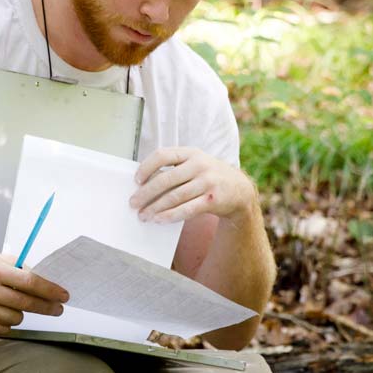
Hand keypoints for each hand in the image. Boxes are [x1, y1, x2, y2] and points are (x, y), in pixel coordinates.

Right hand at [0, 252, 68, 334]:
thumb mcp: (0, 259)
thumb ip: (22, 269)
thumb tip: (46, 282)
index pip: (31, 283)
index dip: (51, 291)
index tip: (64, 296)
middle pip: (27, 303)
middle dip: (47, 307)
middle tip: (58, 309)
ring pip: (16, 319)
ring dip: (21, 313)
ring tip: (13, 304)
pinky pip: (3, 329)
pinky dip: (8, 323)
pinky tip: (3, 312)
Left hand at [129, 147, 256, 224]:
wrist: (239, 189)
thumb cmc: (208, 176)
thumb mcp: (195, 164)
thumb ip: (174, 169)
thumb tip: (144, 184)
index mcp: (191, 153)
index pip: (163, 155)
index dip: (146, 167)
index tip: (136, 180)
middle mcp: (199, 165)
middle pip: (165, 179)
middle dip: (146, 193)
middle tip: (133, 203)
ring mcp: (207, 182)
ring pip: (174, 197)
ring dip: (155, 208)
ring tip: (143, 216)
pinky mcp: (212, 200)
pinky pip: (186, 209)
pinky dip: (170, 216)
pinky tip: (159, 220)